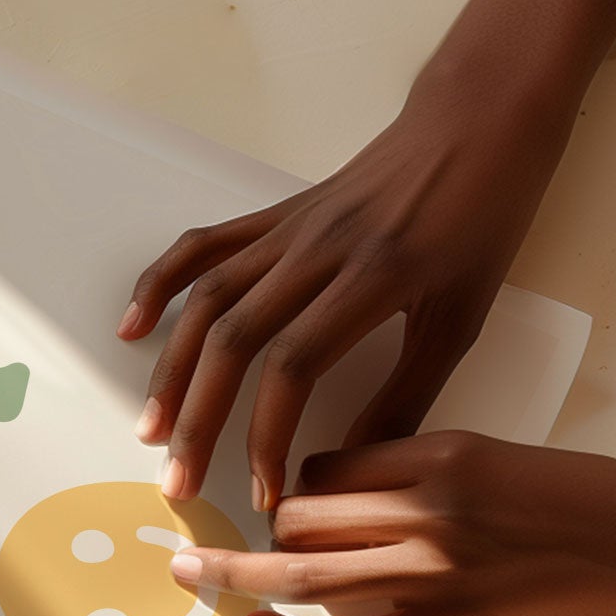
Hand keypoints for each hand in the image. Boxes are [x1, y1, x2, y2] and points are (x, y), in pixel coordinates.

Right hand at [118, 78, 566, 508]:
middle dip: (200, 419)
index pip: (294, 366)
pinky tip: (133, 328)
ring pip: (208, 301)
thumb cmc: (482, 220)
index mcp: (372, 277)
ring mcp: (289, 228)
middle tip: (179, 480)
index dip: (268, 436)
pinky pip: (204, 248)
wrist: (476, 122)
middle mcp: (317, 250)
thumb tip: (355, 462)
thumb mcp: (461, 316)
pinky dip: (161, 285)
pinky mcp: (276, 214)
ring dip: (172, 370)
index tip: (264, 493)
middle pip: (234, 340)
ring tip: (151, 428)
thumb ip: (407, 393)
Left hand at [170, 433, 615, 615]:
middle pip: (300, 520)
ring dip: (241, 579)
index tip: (282, 492)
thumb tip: (328, 479)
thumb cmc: (575, 490)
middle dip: (259, 530)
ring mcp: (430, 580)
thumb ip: (408, 459)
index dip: (293, 481)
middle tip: (211, 533)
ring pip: (306, 580)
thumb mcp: (486, 447)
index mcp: (434, 457)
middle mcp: (423, 517)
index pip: (325, 466)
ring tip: (192, 576)